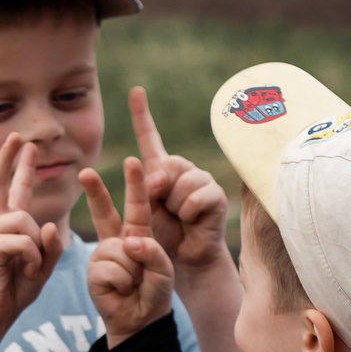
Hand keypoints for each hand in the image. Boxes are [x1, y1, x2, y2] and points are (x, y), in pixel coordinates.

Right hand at [0, 133, 67, 333]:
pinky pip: (23, 240)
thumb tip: (50, 224)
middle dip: (12, 160)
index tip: (19, 143)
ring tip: (28, 268)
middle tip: (18, 136)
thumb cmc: (11, 293)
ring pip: (26, 220)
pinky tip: (24, 272)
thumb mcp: (41, 267)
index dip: (14, 165)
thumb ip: (50, 247)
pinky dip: (31, 258)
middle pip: (1, 185)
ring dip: (36, 246)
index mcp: (3, 227)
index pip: (9, 189)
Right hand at [81, 157, 176, 345]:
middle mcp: (116, 240)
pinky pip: (111, 269)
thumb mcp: (163, 269)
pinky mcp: (93, 271)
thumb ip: (152, 252)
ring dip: (133, 271)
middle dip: (95, 191)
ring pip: (119, 250)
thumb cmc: (154, 292)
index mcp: (136, 233)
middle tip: (85, 172)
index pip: (136, 205)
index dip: (135, 184)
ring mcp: (102, 255)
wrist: (141, 320)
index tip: (132, 161)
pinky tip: (120, 290)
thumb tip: (128, 242)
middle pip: (104, 211)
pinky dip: (122, 282)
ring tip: (132, 283)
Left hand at [125, 85, 229, 273]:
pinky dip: (189, 212)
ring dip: (174, 205)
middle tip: (163, 208)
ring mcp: (200, 180)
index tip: (135, 90)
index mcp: (159, 171)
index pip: (150, 139)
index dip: (142, 115)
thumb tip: (159, 175)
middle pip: (168, 163)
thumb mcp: (144, 212)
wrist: (182, 261)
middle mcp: (181, 171)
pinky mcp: (215, 195)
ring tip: (178, 218)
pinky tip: (192, 221)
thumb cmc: (159, 238)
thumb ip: (146, 189)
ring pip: (182, 181)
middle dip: (160, 188)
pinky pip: (196, 196)